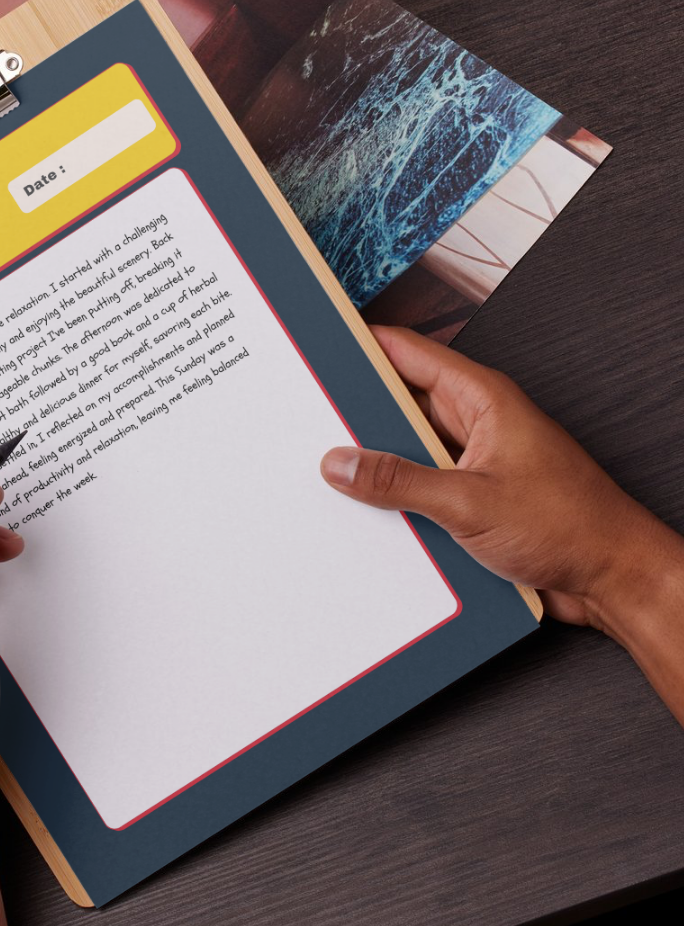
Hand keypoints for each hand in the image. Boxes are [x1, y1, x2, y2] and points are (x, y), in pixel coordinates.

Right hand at [320, 327, 681, 636]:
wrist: (612, 578)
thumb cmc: (571, 526)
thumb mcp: (469, 502)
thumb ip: (398, 481)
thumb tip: (341, 464)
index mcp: (480, 398)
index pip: (406, 352)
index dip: (361, 346)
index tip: (320, 351)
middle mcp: (474, 422)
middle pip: (399, 402)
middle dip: (358, 413)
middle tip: (312, 423)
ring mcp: (471, 460)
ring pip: (406, 448)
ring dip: (377, 463)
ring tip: (336, 474)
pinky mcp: (470, 496)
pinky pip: (418, 484)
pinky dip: (395, 495)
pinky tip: (370, 510)